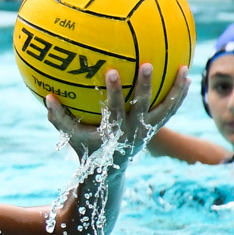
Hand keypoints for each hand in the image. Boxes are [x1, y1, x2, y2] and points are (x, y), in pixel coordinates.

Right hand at [45, 64, 190, 157]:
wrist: (109, 170)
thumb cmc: (87, 148)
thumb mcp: (70, 135)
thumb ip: (58, 117)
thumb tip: (47, 96)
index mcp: (114, 131)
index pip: (114, 109)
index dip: (113, 92)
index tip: (110, 71)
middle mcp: (134, 130)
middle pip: (143, 106)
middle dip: (144, 86)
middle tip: (147, 64)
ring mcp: (147, 129)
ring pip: (166, 109)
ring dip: (176, 90)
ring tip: (185, 69)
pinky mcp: (155, 128)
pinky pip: (171, 110)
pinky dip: (180, 96)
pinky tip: (186, 78)